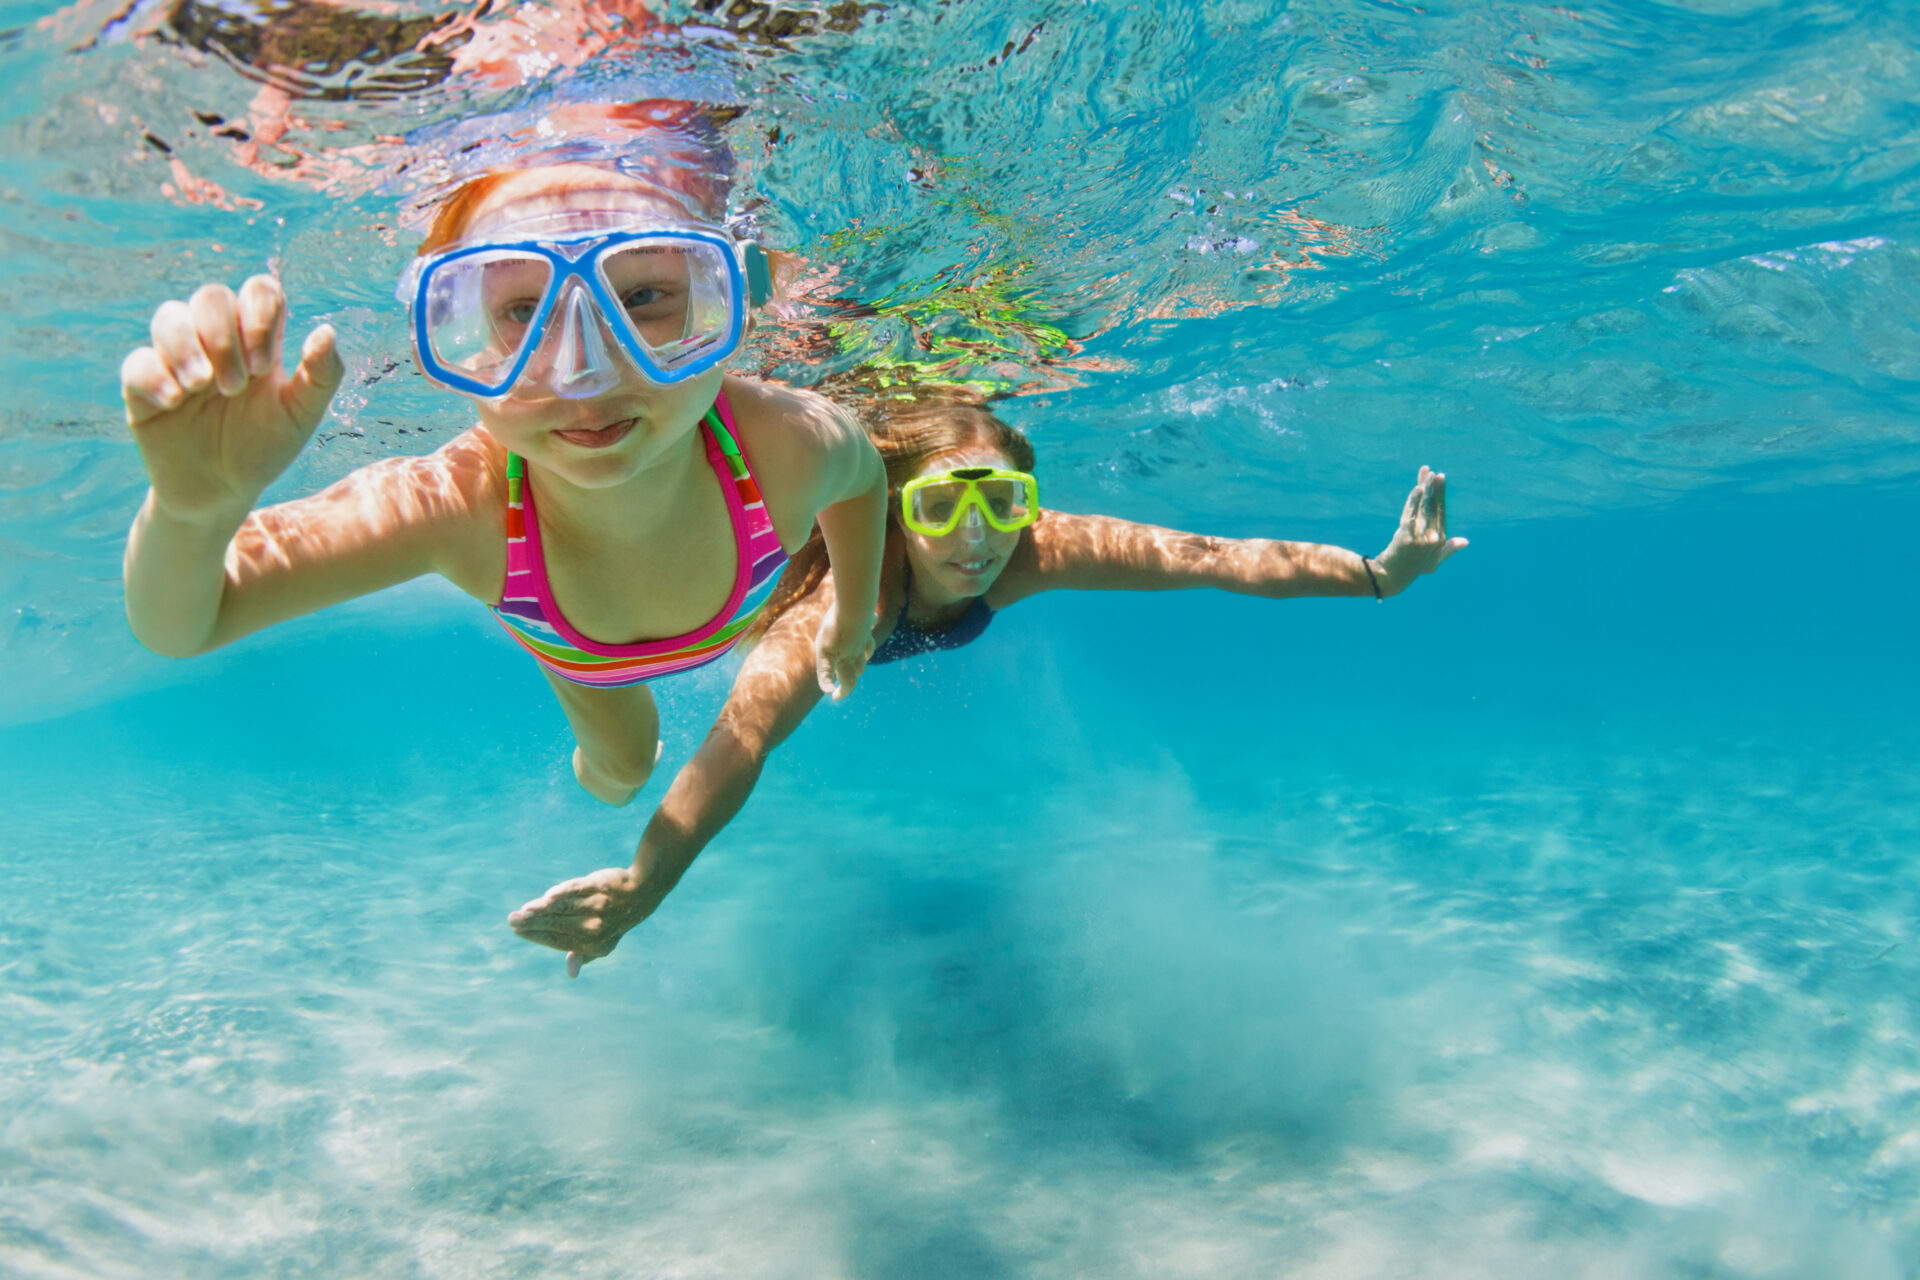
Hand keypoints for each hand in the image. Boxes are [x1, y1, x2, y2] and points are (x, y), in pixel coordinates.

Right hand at [120, 275, 343, 524]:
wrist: (222, 491)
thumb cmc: (264, 446)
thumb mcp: (301, 416)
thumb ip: (321, 376)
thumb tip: (326, 331)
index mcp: (256, 339)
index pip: (258, 291)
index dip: (261, 315)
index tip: (266, 368)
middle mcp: (214, 340)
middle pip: (211, 296)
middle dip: (224, 337)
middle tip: (236, 387)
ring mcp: (176, 359)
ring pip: (169, 316)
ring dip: (187, 348)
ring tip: (203, 387)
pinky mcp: (142, 386)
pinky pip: (137, 362)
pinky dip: (155, 376)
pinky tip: (174, 403)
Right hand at [509, 865, 659, 977]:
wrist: (640, 894)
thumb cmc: (614, 921)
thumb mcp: (603, 943)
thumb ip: (583, 955)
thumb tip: (571, 973)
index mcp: (594, 945)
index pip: (558, 940)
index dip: (537, 936)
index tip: (517, 931)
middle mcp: (596, 927)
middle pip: (557, 924)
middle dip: (533, 923)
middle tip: (512, 919)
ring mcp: (597, 905)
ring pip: (564, 908)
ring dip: (542, 909)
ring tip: (523, 910)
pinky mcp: (598, 885)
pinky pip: (577, 889)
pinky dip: (563, 893)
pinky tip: (548, 897)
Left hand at [813, 606, 873, 700]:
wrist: (854, 607)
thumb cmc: (835, 629)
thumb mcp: (824, 652)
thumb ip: (826, 672)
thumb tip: (828, 691)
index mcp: (846, 660)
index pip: (848, 682)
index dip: (842, 692)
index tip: (834, 696)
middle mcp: (857, 651)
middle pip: (858, 669)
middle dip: (851, 676)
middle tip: (842, 680)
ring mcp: (864, 636)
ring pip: (866, 652)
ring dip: (862, 658)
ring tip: (854, 658)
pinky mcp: (866, 622)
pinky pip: (869, 629)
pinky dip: (867, 632)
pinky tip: (870, 625)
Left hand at [1372, 465, 1467, 593]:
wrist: (1392, 577)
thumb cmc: (1413, 568)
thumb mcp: (1434, 561)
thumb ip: (1450, 549)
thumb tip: (1465, 541)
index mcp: (1441, 539)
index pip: (1441, 511)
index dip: (1440, 494)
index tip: (1439, 478)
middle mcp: (1433, 537)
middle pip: (1434, 506)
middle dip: (1434, 487)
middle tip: (1435, 473)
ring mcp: (1420, 538)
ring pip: (1423, 508)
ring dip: (1425, 489)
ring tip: (1426, 474)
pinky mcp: (1406, 537)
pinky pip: (1410, 515)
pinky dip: (1413, 501)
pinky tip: (1417, 489)